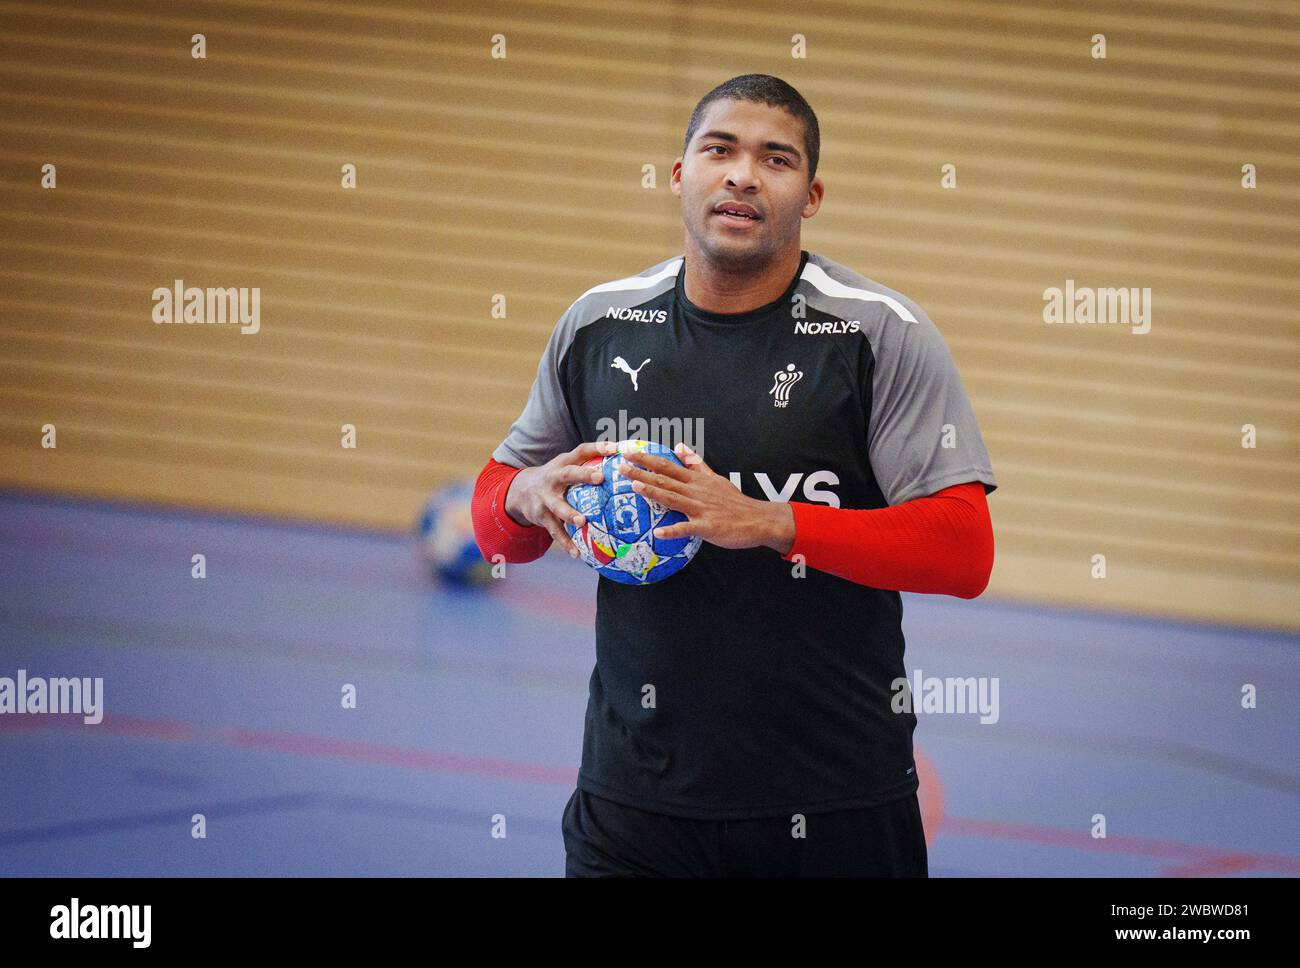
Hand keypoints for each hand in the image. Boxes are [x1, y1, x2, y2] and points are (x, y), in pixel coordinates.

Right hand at [505, 440, 619, 557]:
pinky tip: (577, 553)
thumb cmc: (556, 478)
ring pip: (558, 507)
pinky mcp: (542, 517)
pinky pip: (555, 531)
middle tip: (599, 477)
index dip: (597, 448)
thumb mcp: (567, 465)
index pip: (581, 451)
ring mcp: (545, 498)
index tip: (615, 449)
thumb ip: (590, 462)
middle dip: (582, 475)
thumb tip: (623, 456)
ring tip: (582, 521)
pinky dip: (565, 543)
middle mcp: (553, 478)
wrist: (521, 491)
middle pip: (567, 474)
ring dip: (569, 514)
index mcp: (563, 464)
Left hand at [617, 443, 794, 553]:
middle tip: (620, 465)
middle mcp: (695, 491)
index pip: (667, 466)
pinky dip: (673, 530)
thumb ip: (696, 464)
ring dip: (653, 492)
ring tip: (634, 486)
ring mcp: (701, 508)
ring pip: (673, 498)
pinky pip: (687, 528)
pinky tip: (658, 533)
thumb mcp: (715, 478)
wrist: (757, 519)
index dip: (646, 458)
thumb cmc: (734, 501)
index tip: (627, 451)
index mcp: (696, 480)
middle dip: (641, 471)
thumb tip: (680, 447)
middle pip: (664, 479)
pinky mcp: (707, 526)